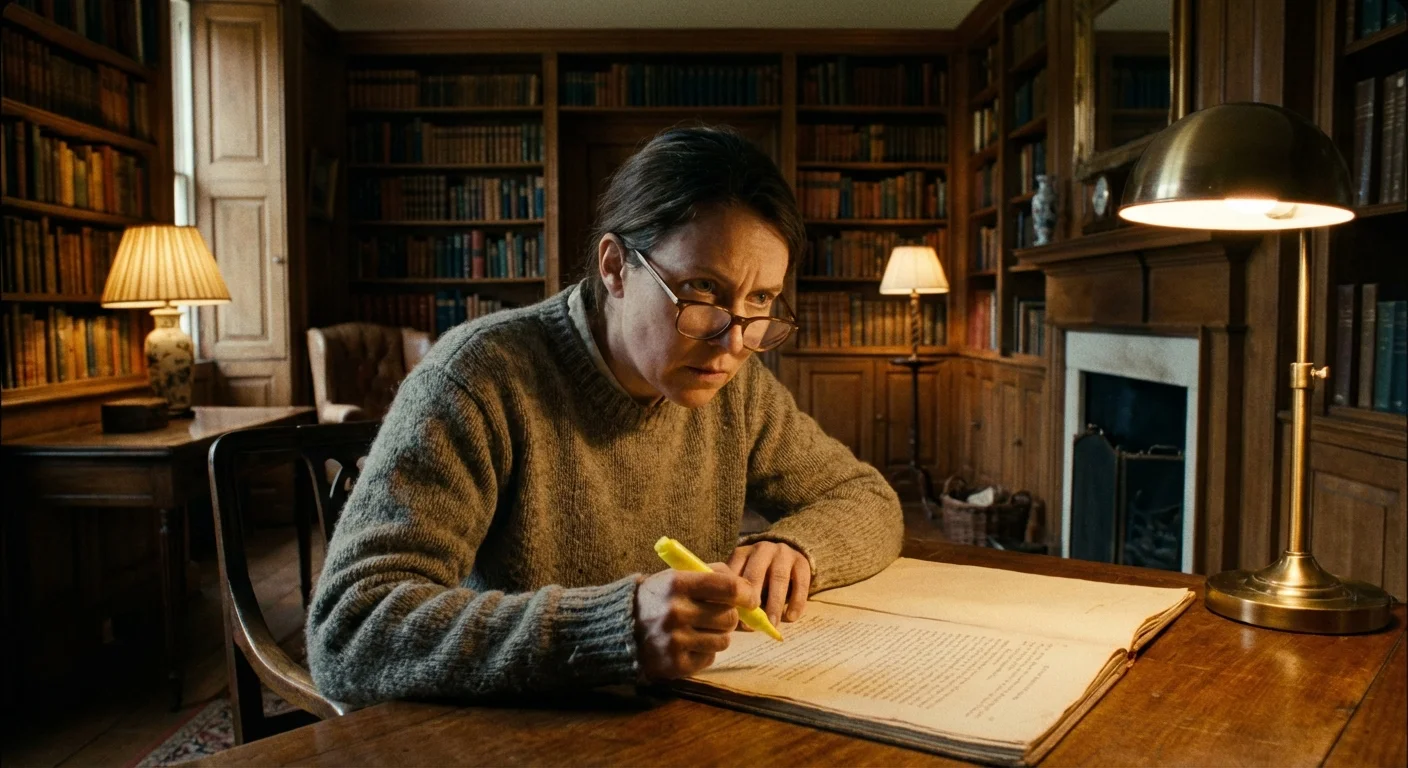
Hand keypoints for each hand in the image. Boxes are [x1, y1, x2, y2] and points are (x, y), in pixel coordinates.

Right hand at [633, 566, 755, 680]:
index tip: (750, 599)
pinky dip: (705, 651)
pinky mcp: (675, 664)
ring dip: (718, 635)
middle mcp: (675, 612)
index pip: (727, 587)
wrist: (620, 628)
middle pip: (729, 616)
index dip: (746, 593)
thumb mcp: (677, 577)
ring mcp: (675, 640)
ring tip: (700, 629)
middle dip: (729, 616)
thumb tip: (746, 588)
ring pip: (723, 640)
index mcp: (677, 584)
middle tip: (717, 615)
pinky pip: (710, 658)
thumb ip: (711, 575)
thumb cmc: (657, 599)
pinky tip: (689, 644)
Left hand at [727, 541, 811, 628]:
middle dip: (754, 598)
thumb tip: (738, 621)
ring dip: (775, 603)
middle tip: (753, 620)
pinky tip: (791, 617)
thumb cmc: (759, 576)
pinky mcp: (802, 561)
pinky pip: (800, 582)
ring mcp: (783, 553)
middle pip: (756, 573)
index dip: (734, 594)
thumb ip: (740, 593)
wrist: (787, 557)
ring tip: (772, 623)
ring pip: (779, 578)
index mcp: (743, 553)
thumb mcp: (745, 577)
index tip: (735, 615)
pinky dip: (796, 601)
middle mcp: (762, 550)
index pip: (735, 571)